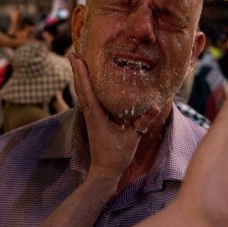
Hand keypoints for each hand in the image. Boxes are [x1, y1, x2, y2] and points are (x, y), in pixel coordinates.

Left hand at [68, 53, 159, 184]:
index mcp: (96, 116)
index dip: (82, 73)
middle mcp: (90, 114)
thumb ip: (142, 122)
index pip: (87, 90)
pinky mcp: (93, 121)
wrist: (104, 172)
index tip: (76, 58)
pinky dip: (85, 88)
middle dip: (77, 70)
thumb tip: (155, 106)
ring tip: (77, 63)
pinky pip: (87, 100)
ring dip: (79, 78)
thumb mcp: (132, 138)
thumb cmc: (116, 156)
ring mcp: (90, 117)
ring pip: (82, 93)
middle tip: (72, 53)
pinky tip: (87, 83)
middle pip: (80, 88)